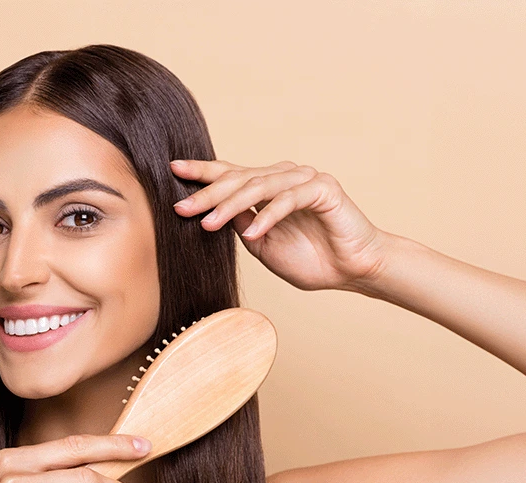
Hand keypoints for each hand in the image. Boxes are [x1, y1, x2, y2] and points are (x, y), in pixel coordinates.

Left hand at [170, 159, 390, 291]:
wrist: (353, 271)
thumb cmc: (310, 260)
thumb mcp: (262, 245)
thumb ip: (239, 225)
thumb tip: (208, 212)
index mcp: (268, 187)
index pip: (230, 174)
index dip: (202, 171)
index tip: (172, 170)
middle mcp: (284, 176)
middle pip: (238, 179)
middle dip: (207, 194)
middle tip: (181, 208)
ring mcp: (304, 179)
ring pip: (259, 186)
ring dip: (230, 206)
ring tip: (208, 224)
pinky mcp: (323, 189)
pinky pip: (288, 199)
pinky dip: (268, 216)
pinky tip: (253, 233)